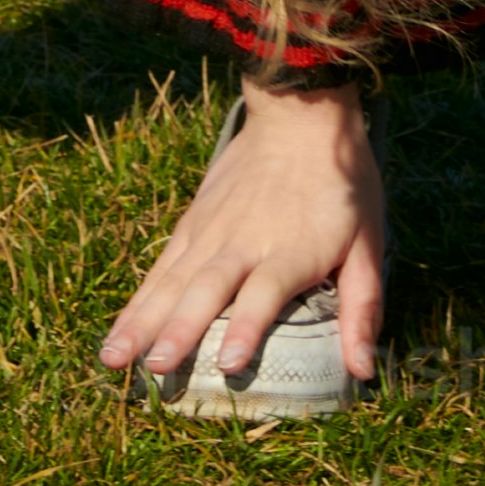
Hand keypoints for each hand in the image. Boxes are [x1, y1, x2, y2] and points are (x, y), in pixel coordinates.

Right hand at [98, 77, 384, 396]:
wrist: (301, 115)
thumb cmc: (341, 186)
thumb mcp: (368, 243)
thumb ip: (362, 306)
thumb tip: (363, 369)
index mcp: (290, 252)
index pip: (265, 294)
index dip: (247, 329)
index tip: (228, 365)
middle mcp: (243, 244)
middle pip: (207, 290)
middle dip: (180, 331)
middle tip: (158, 369)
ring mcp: (211, 233)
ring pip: (173, 282)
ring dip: (144, 321)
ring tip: (115, 358)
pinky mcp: (192, 223)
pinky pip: (161, 267)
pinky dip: (138, 299)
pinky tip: (119, 330)